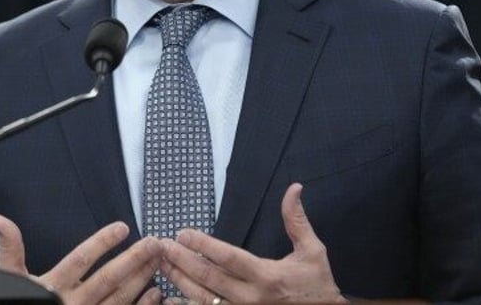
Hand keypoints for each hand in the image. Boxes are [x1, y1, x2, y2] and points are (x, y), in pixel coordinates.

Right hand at [0, 214, 162, 304]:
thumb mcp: (11, 280)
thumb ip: (11, 249)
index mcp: (52, 287)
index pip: (81, 260)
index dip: (102, 242)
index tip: (123, 227)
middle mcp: (72, 304)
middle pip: (108, 279)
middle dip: (134, 259)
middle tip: (155, 241)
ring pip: (120, 298)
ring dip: (142, 278)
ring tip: (158, 259)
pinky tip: (156, 293)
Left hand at [159, 182, 346, 303]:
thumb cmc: (318, 285)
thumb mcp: (312, 250)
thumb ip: (296, 220)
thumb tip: (294, 188)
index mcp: (267, 276)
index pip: (228, 258)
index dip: (203, 245)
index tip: (182, 233)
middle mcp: (251, 299)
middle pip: (208, 279)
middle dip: (182, 262)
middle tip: (162, 246)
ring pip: (203, 300)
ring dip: (180, 282)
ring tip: (162, 266)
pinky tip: (171, 298)